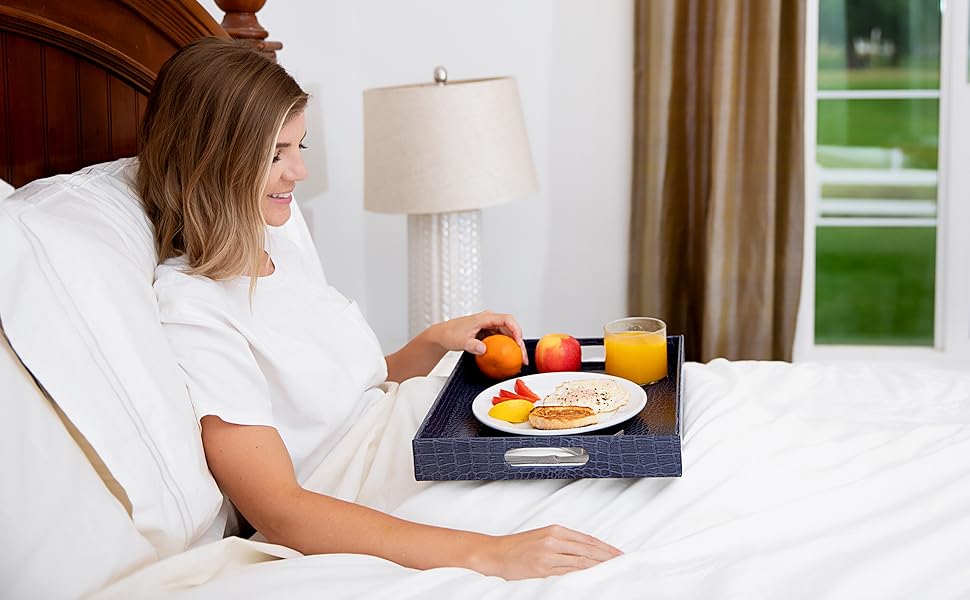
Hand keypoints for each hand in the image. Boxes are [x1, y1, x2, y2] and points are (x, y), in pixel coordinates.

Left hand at [429, 310, 528, 364]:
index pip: (507, 319)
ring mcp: (490, 327)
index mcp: (486, 317)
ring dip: (515, 347)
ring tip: (519, 361)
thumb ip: (472, 345)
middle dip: (519, 343)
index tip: (518, 343)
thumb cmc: (450, 333)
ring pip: (508, 335)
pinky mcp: (488, 334)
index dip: (516, 330)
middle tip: (522, 358)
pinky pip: (502, 340)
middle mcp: (490, 320)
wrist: (442, 335)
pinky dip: (507, 349)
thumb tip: (484, 350)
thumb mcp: (461, 341)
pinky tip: (509, 360)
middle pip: (511, 328)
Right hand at [471, 524, 622, 579]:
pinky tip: (592, 575)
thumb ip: (562, 543)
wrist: (494, 553)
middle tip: (622, 561)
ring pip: (580, 560)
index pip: (587, 539)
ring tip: (612, 569)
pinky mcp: (543, 568)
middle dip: (607, 556)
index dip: (604, 547)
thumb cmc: (516, 547)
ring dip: (599, 565)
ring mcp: (548, 554)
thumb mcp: (542, 537)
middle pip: (587, 549)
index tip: (617, 553)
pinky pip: (568, 571)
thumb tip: (583, 552)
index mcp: (555, 530)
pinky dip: (582, 573)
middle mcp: (553, 540)